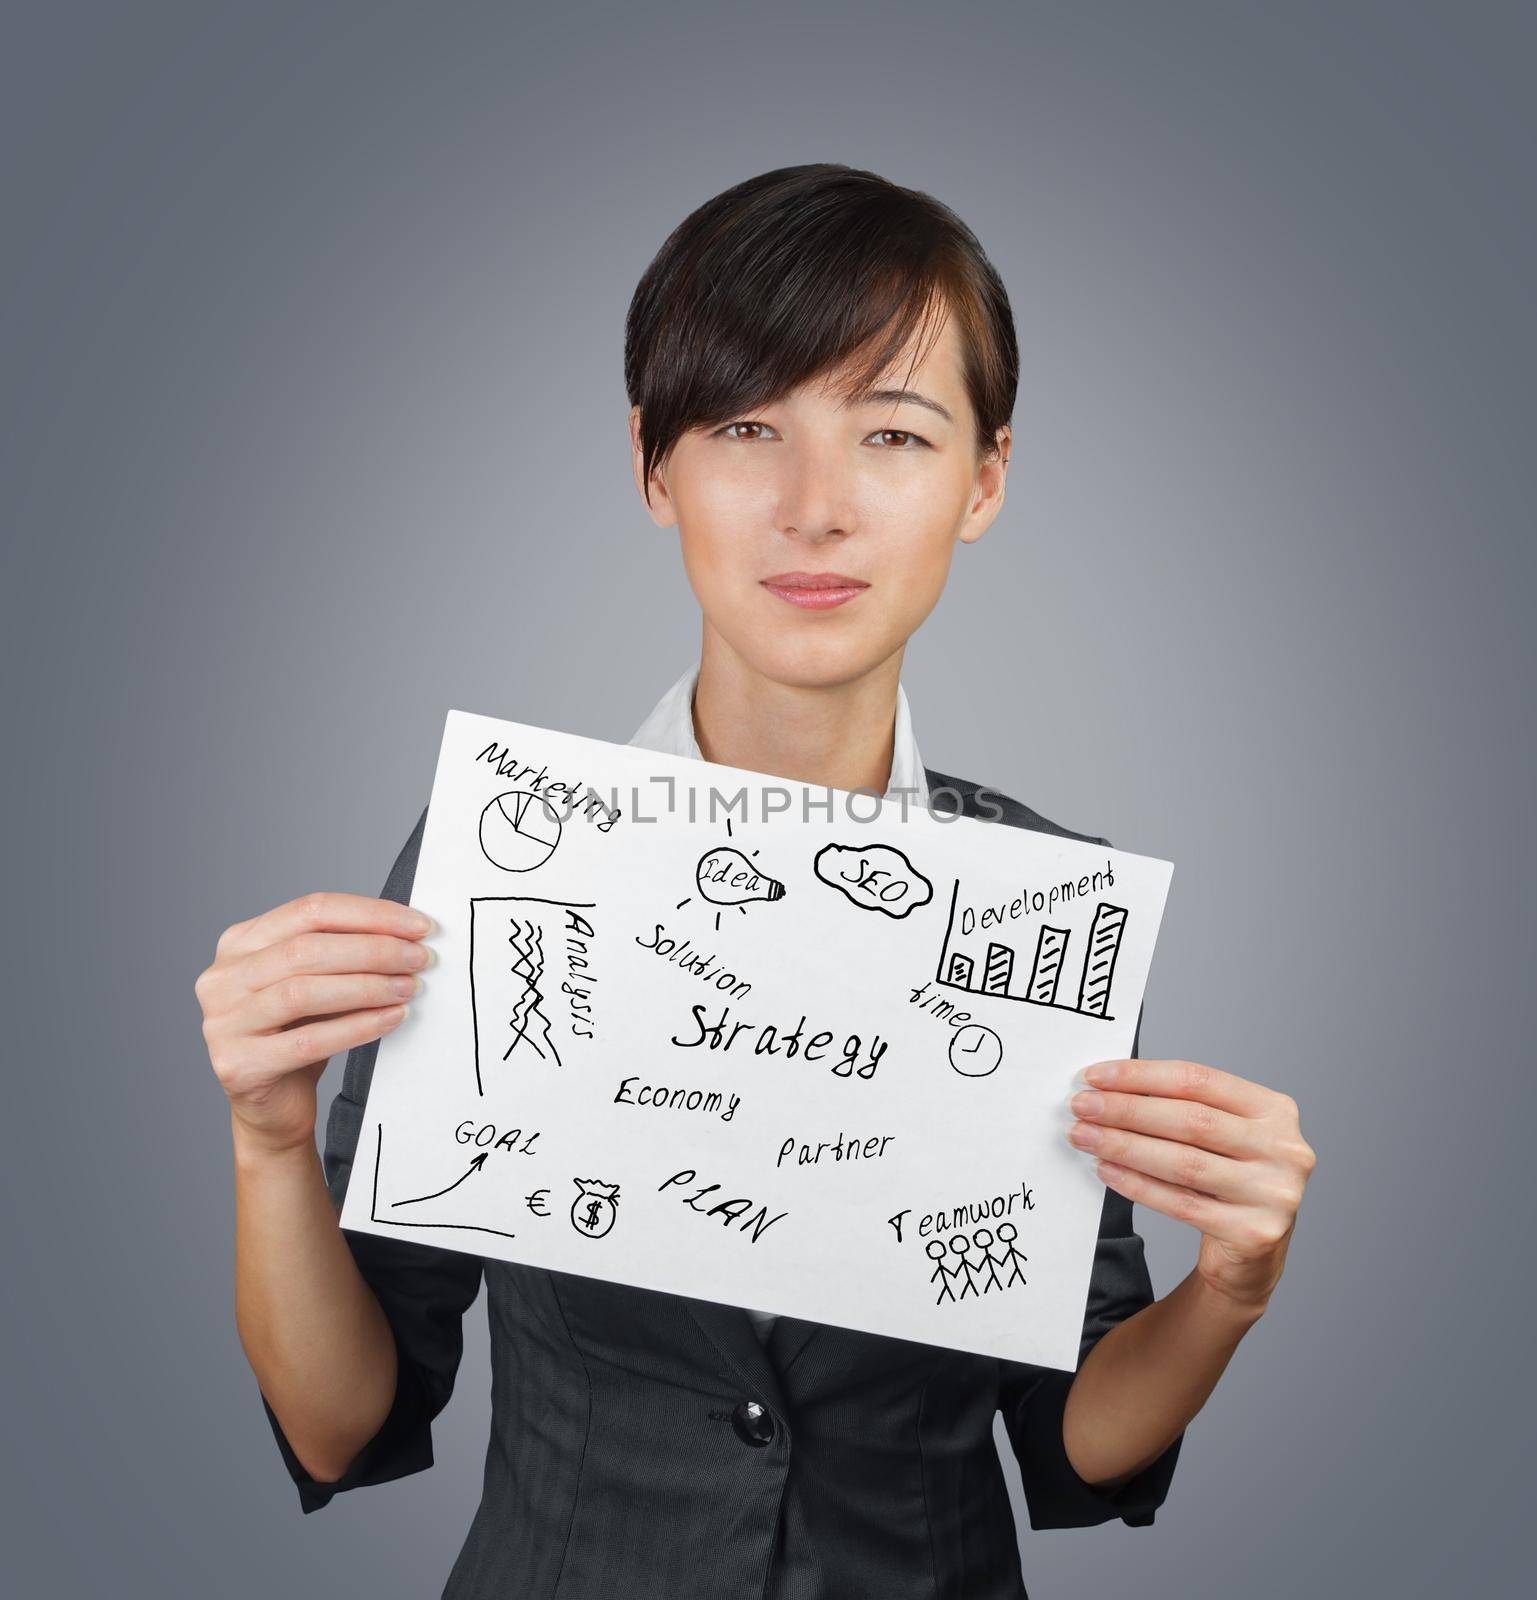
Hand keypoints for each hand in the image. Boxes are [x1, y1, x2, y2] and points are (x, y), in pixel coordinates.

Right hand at [196, 891, 433, 1154]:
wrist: (274, 1106)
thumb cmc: (299, 1033)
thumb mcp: (314, 981)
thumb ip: (341, 950)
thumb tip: (407, 931)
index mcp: (240, 943)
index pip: (310, 910)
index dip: (369, 914)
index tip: (417, 925)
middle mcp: (222, 978)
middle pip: (307, 949)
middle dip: (374, 950)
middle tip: (419, 958)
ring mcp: (223, 1022)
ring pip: (304, 992)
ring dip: (367, 986)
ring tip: (409, 987)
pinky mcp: (239, 1064)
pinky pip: (309, 1040)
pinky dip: (357, 1027)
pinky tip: (391, 1019)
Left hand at [1067, 1058, 1316, 1317]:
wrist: (1252, 1256)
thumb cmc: (1226, 1179)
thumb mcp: (1219, 1136)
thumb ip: (1179, 1107)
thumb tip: (1108, 1087)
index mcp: (1274, 1110)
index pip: (1198, 1080)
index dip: (1141, 1076)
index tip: (1095, 1076)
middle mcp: (1284, 1148)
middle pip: (1190, 1120)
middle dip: (1126, 1110)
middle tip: (1081, 1107)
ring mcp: (1274, 1193)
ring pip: (1183, 1162)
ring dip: (1124, 1146)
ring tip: (1084, 1137)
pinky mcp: (1254, 1232)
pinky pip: (1181, 1204)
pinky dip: (1138, 1185)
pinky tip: (1106, 1171)